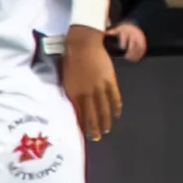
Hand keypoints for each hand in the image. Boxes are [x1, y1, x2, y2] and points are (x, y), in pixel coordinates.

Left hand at [61, 24, 117, 139]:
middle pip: (91, 114)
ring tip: (106, 131)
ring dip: (105, 121)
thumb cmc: (70, 59)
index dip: (82, 124)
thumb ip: (71, 92)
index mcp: (73, 92)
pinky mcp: (110, 81)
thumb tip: (74, 104)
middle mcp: (87, 93)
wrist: (82, 44)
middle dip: (93, 128)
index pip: (78, 113)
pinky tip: (117, 115)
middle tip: (95, 138)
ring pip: (104, 109)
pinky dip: (116, 107)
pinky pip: (114, 97)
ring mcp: (99, 87)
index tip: (83, 134)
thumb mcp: (65, 78)